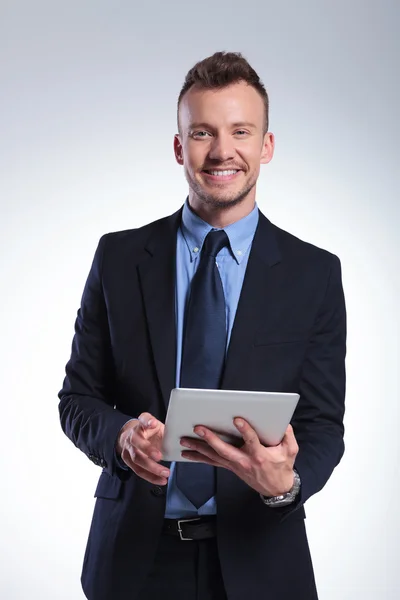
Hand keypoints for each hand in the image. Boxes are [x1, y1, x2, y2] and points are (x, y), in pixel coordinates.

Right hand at [116, 413, 169, 484]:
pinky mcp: (127, 460)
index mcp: (141, 424)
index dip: (147, 421)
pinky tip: (160, 480)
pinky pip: (138, 470)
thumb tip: (180, 435)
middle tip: (160, 457)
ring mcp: (128, 448)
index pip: (143, 419)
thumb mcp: (157, 426)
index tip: (153, 423)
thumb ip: (165, 429)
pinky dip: (150, 477)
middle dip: (148, 450)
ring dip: (151, 468)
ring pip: (137, 459)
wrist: (131, 437)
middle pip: (137, 442)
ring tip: (165, 473)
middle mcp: (133, 435)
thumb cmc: (148, 432)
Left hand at [180, 420, 297, 496]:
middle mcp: (244, 461)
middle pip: (224, 450)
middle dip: (210, 439)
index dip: (245, 430)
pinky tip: (187, 454)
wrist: (277, 489)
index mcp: (259, 455)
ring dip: (198, 448)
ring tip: (185, 440)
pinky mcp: (230, 468)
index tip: (238, 419)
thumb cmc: (282, 467)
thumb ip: (287, 435)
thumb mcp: (291, 450)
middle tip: (199, 428)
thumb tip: (283, 422)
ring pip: (214, 457)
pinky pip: (212, 462)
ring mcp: (235, 466)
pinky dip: (199, 458)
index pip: (251, 441)